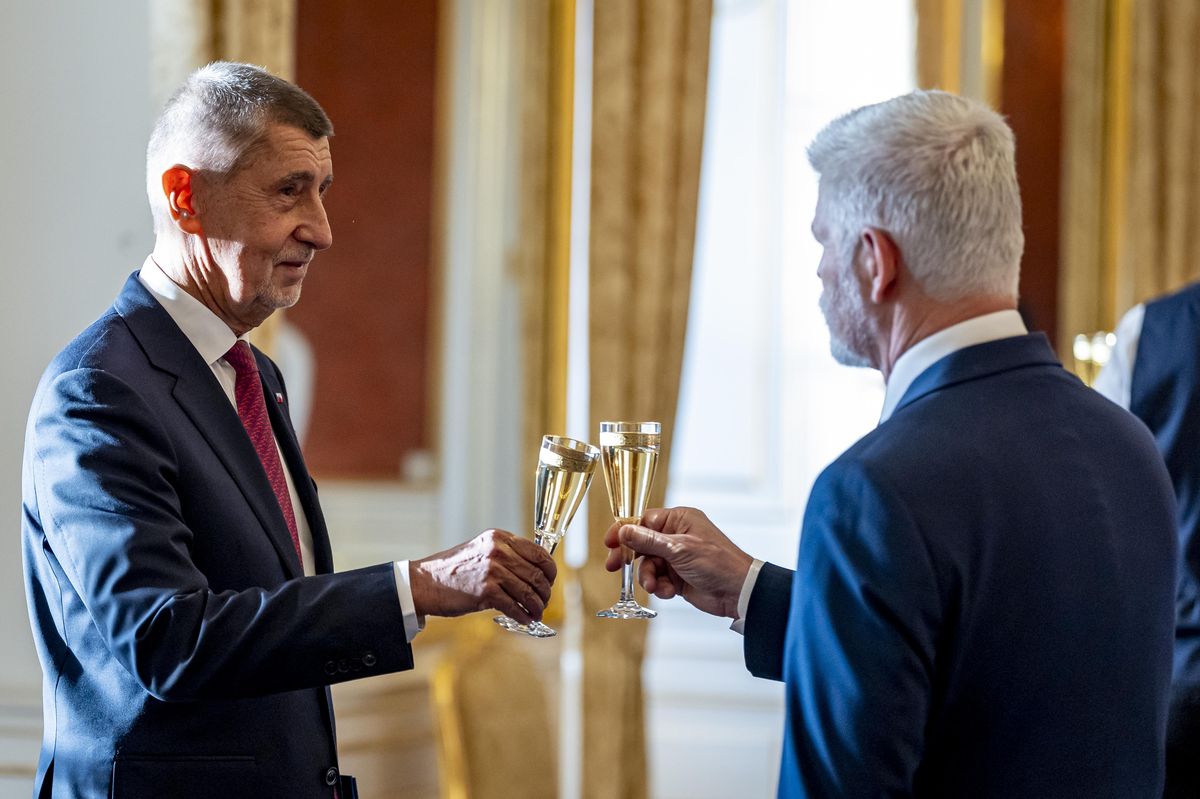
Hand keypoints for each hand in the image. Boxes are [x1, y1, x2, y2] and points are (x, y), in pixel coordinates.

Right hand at [410, 529, 556, 624]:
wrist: (426, 582)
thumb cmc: (454, 570)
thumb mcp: (481, 550)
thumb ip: (506, 555)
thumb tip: (533, 571)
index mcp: (499, 538)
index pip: (538, 552)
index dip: (550, 569)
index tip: (550, 580)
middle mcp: (498, 551)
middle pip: (536, 574)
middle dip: (545, 591)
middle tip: (544, 600)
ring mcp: (492, 570)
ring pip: (528, 591)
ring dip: (537, 606)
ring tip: (537, 613)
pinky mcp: (486, 591)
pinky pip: (515, 606)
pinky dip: (523, 615)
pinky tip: (525, 619)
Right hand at [603, 507, 752, 618]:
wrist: (738, 592)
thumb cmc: (717, 563)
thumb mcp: (679, 549)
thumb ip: (649, 541)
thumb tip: (624, 531)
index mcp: (679, 520)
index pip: (644, 521)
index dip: (625, 531)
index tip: (609, 542)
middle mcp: (676, 536)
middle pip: (642, 544)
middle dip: (631, 557)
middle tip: (614, 566)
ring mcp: (677, 557)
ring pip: (648, 565)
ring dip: (648, 577)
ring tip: (655, 586)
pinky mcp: (678, 577)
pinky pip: (658, 580)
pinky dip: (660, 587)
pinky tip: (669, 592)